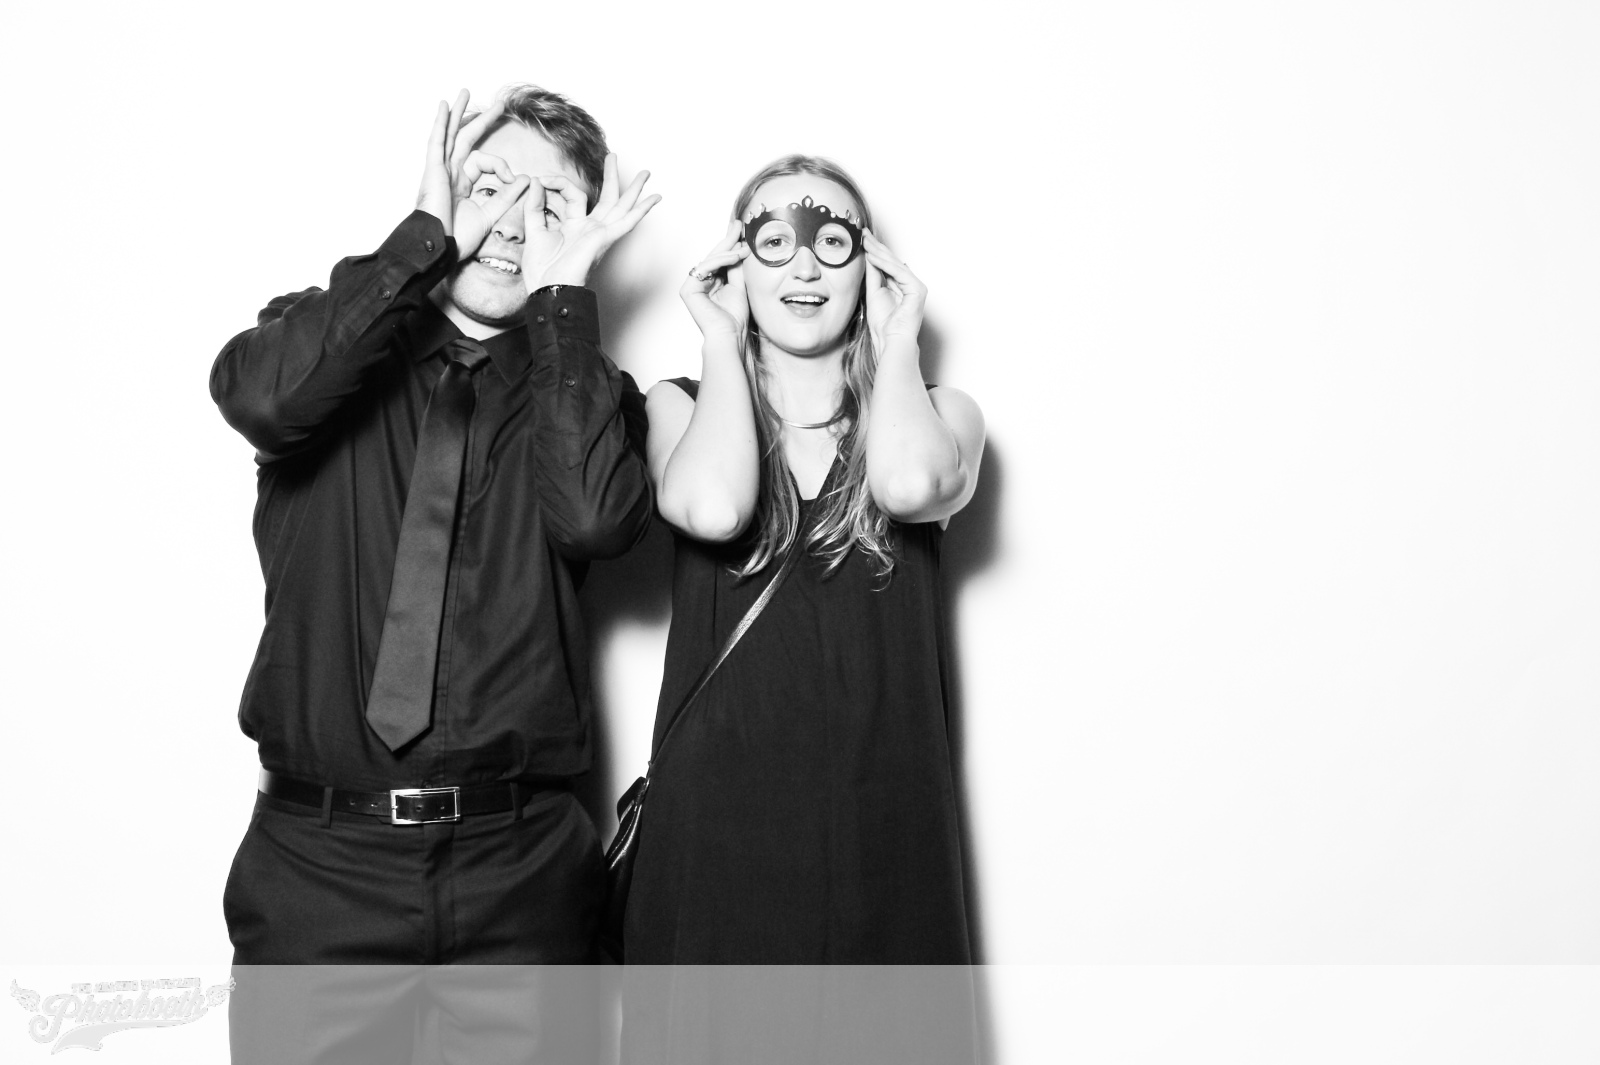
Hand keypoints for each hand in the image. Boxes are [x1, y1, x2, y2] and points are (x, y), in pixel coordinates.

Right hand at [416, 90, 530, 259]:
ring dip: (458, 112)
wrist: (438, 247)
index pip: (485, 162)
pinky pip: (437, 141)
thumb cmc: (457, 237)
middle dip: (482, 120)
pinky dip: (440, 122)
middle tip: (498, 104)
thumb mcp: (490, 214)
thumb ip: (508, 196)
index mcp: (462, 184)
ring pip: (451, 134)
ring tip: (465, 92)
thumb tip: (527, 179)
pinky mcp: (433, 170)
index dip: (503, 167)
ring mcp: (440, 170)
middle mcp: (450, 173)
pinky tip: (444, 106)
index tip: (515, 179)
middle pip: (467, 139)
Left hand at [519, 153, 661, 289]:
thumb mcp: (533, 230)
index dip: (556, 182)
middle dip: (612, 177)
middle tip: (613, 157)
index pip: (572, 194)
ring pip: (621, 206)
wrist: (549, 291)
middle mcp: (590, 229)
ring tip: (646, 173)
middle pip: (606, 198)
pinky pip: (627, 222)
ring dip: (634, 189)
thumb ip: (534, 206)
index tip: (540, 179)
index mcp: (574, 227)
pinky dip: (641, 210)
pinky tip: (654, 199)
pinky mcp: (605, 239)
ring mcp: (599, 234)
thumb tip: (536, 182)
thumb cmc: (542, 271)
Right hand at [680, 220, 750, 338]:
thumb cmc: (736, 317)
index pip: (720, 258)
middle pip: (714, 256)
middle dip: (728, 240)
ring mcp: (692, 286)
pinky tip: (735, 257)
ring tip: (744, 247)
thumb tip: (740, 244)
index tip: (742, 230)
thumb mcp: (740, 285)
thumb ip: (738, 266)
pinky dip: (720, 261)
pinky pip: (704, 268)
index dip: (731, 244)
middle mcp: (700, 282)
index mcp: (711, 282)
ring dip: (728, 251)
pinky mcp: (688, 290)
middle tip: (739, 225)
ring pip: (710, 260)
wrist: (731, 335)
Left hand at [863, 230, 926, 351]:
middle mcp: (910, 284)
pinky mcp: (918, 290)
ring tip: (865, 241)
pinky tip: (872, 256)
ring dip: (879, 251)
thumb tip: (868, 256)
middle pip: (891, 261)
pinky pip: (899, 273)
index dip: (875, 250)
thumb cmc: (883, 325)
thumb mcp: (874, 292)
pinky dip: (885, 264)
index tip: (862, 239)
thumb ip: (873, 274)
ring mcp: (916, 287)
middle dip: (876, 246)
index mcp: (900, 285)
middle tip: (863, 233)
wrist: (890, 341)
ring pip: (895, 264)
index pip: (887, 263)